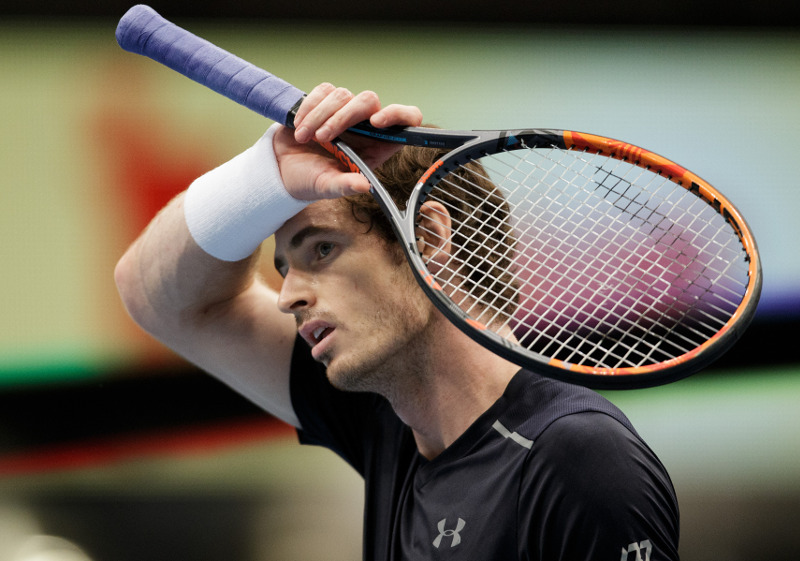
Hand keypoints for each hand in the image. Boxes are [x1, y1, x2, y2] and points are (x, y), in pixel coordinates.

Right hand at [273, 83, 422, 199]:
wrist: (282, 169)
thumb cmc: (311, 180)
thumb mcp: (328, 187)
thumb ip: (346, 185)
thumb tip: (364, 186)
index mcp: (377, 145)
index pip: (406, 120)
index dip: (399, 115)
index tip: (377, 121)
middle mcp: (365, 124)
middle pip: (369, 100)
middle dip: (343, 117)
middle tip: (322, 139)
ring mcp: (345, 110)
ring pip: (342, 95)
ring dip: (320, 116)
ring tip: (305, 138)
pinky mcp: (325, 100)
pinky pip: (323, 91)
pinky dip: (308, 108)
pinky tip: (299, 126)